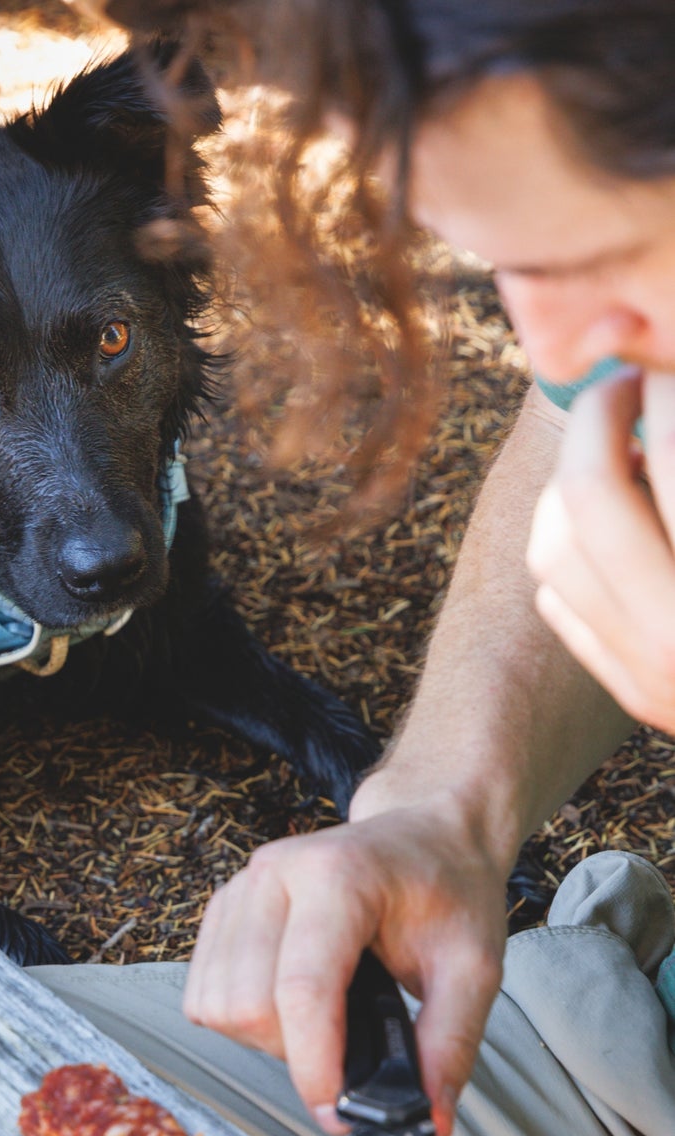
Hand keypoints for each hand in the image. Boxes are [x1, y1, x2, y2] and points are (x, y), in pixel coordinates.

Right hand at [183, 796, 508, 1135]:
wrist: (425, 834)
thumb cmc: (448, 890)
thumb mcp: (475, 966)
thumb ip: (451, 1043)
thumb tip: (427, 1119)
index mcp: (338, 877)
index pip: (302, 988)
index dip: (314, 1064)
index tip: (339, 1115)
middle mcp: (274, 874)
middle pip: (247, 1004)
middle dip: (293, 1053)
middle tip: (346, 1052)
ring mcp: (241, 885)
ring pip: (215, 1003)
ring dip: (262, 1038)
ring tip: (319, 1025)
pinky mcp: (223, 904)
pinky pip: (203, 990)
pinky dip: (239, 1018)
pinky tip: (287, 1005)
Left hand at [527, 369, 674, 731]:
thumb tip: (668, 386)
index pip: (671, 455)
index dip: (664, 388)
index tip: (665, 358)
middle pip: (588, 499)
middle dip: (596, 422)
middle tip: (628, 381)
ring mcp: (652, 676)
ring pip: (554, 551)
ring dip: (571, 485)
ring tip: (617, 446)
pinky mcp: (638, 696)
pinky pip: (560, 602)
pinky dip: (570, 547)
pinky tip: (609, 516)